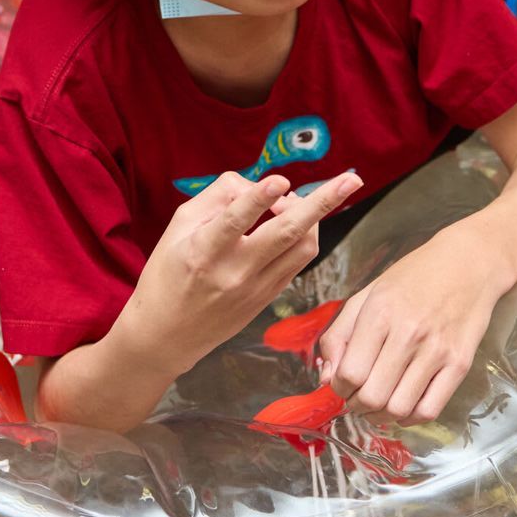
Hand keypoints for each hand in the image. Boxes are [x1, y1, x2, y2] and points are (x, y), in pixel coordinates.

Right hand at [118, 169, 361, 370]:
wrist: (166, 336)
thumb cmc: (167, 274)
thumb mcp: (178, 227)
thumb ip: (216, 197)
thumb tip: (256, 183)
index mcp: (203, 252)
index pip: (235, 221)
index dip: (258, 199)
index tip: (280, 181)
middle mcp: (234, 272)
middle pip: (287, 233)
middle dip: (322, 203)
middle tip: (350, 180)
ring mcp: (256, 289)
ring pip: (303, 248)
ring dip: (314, 217)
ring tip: (297, 200)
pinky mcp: (269, 298)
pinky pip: (298, 261)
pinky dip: (302, 235)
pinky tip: (294, 222)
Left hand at [316, 226, 506, 425]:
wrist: (469, 263)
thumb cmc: (414, 277)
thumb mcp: (367, 295)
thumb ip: (339, 335)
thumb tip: (326, 377)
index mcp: (380, 312)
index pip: (350, 373)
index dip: (339, 388)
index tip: (342, 384)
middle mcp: (409, 333)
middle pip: (372, 396)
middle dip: (356, 405)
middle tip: (357, 398)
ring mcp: (437, 351)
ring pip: (398, 408)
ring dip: (380, 416)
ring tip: (378, 404)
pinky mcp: (460, 365)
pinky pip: (429, 410)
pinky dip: (410, 418)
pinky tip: (402, 406)